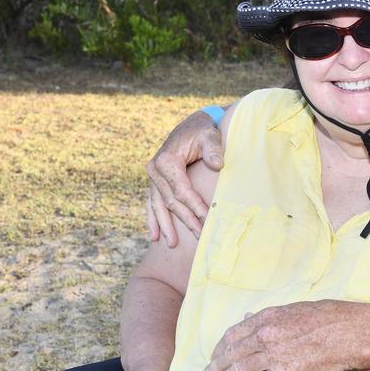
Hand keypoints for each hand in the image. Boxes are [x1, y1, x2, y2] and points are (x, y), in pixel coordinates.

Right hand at [146, 110, 224, 246]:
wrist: (192, 125)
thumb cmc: (203, 131)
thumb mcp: (209, 136)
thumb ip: (213, 149)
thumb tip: (217, 164)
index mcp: (166, 160)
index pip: (182, 191)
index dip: (195, 207)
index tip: (207, 221)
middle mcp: (155, 169)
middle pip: (171, 201)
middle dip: (186, 220)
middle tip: (199, 236)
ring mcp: (152, 176)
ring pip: (159, 205)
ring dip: (166, 226)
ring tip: (172, 244)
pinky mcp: (154, 180)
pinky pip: (152, 203)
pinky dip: (153, 219)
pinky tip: (154, 235)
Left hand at [202, 300, 369, 370]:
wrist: (348, 333)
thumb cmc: (328, 318)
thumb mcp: (294, 309)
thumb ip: (269, 316)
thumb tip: (248, 317)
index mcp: (266, 318)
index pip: (234, 334)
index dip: (221, 347)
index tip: (215, 355)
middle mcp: (264, 335)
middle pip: (231, 354)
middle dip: (215, 366)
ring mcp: (272, 356)